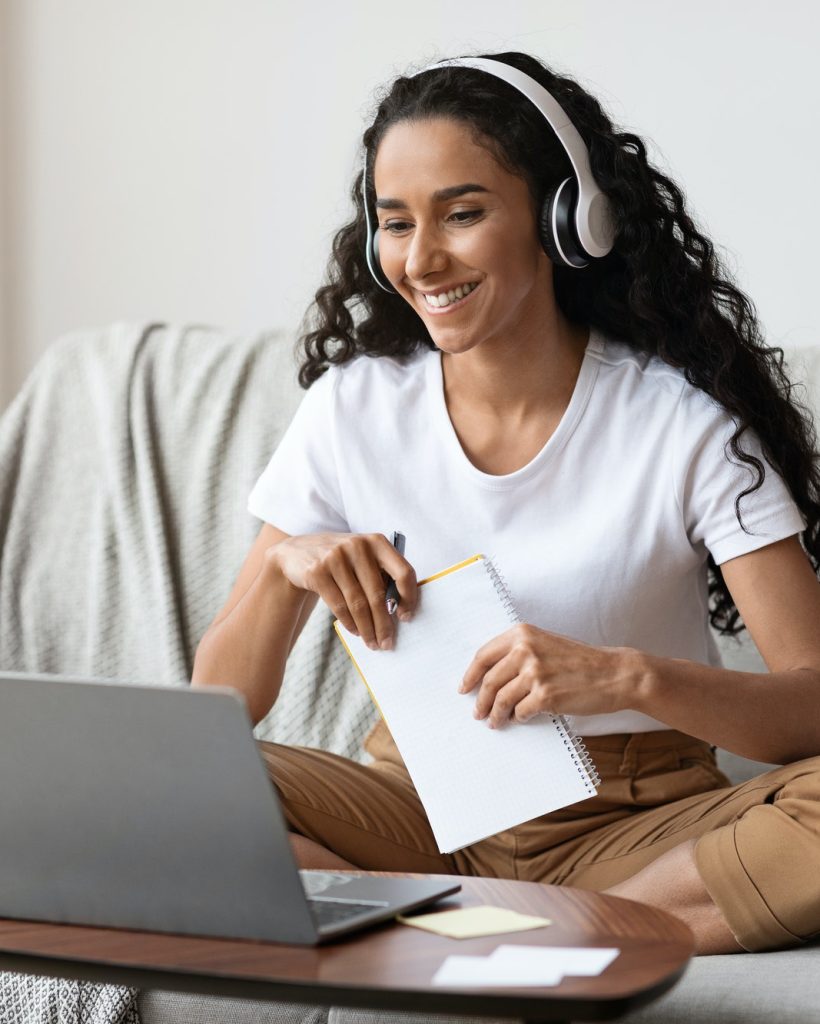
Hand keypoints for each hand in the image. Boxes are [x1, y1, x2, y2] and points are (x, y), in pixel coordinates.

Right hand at [269, 532, 416, 650]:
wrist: (296, 552)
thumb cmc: (341, 560)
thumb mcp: (362, 558)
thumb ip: (381, 575)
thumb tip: (398, 612)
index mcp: (377, 542)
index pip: (403, 572)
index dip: (409, 598)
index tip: (406, 617)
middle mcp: (358, 546)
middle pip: (378, 594)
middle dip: (384, 624)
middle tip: (388, 643)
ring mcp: (336, 557)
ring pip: (357, 603)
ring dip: (367, 628)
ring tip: (373, 643)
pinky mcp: (317, 571)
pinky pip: (339, 605)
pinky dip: (350, 623)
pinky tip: (355, 632)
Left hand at [459, 623, 642, 727]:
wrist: (614, 673)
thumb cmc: (580, 661)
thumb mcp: (546, 644)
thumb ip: (519, 653)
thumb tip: (489, 676)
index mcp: (522, 633)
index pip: (484, 655)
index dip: (470, 675)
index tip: (464, 688)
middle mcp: (525, 649)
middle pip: (489, 680)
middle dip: (480, 701)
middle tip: (477, 713)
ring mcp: (535, 673)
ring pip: (501, 699)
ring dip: (495, 714)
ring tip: (494, 722)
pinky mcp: (545, 695)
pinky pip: (520, 712)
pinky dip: (518, 718)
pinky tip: (520, 719)